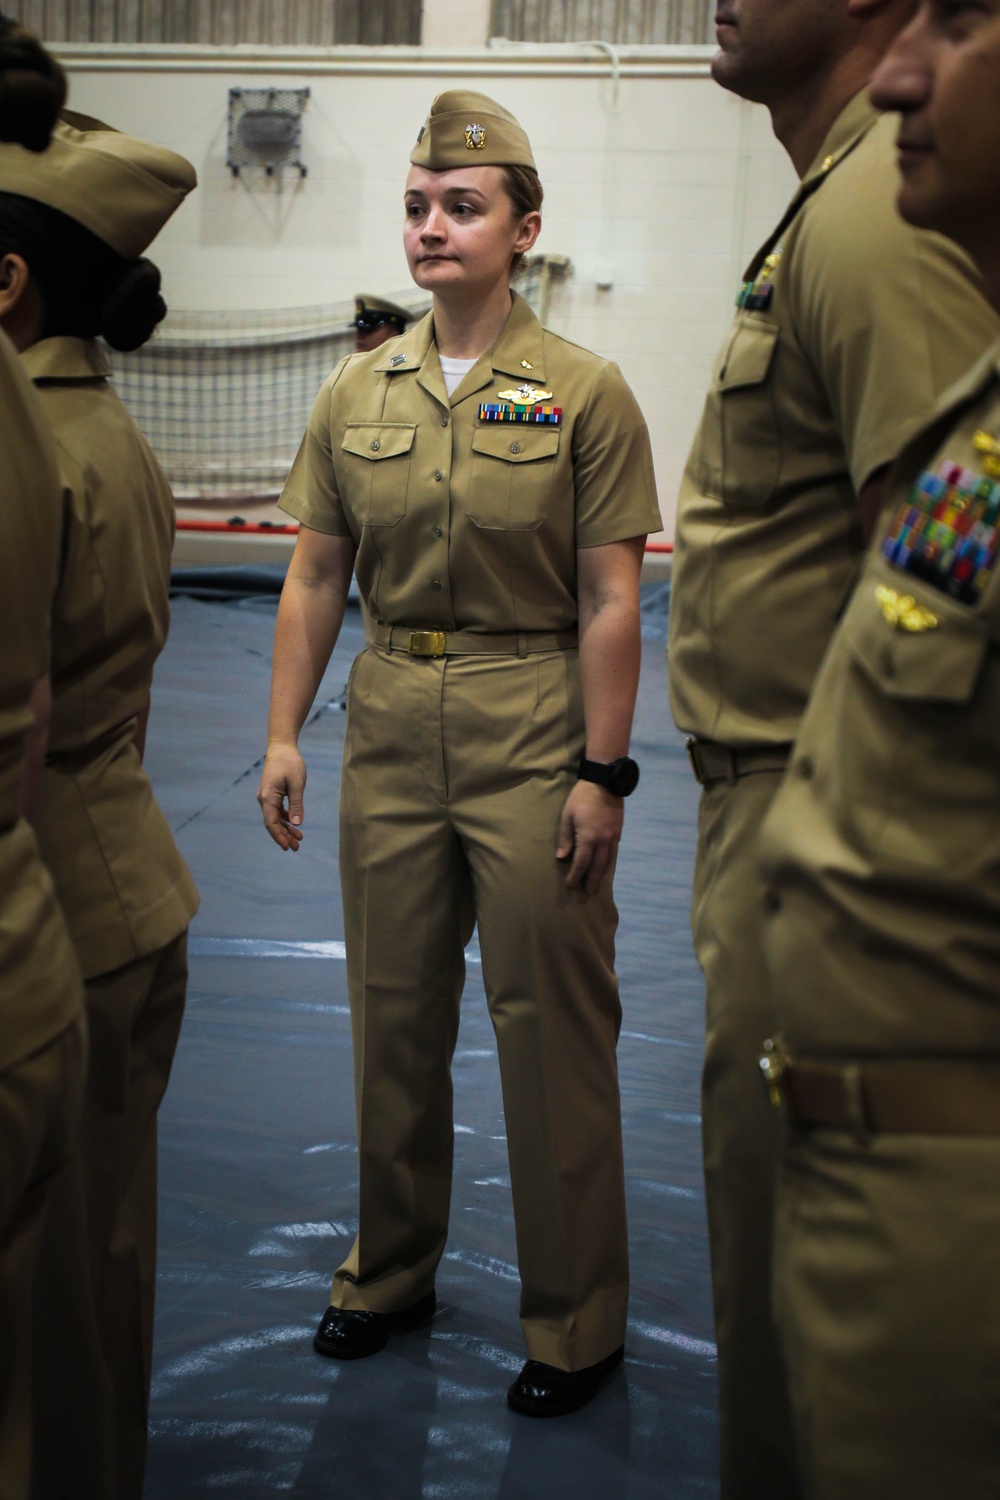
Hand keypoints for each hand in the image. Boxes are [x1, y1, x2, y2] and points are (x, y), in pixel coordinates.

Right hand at [257, 742, 306, 851]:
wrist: (281, 747)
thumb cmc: (290, 763)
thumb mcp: (297, 783)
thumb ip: (296, 803)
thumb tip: (297, 823)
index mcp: (268, 796)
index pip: (271, 822)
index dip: (279, 836)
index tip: (287, 846)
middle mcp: (264, 799)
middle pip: (272, 823)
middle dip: (284, 836)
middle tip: (296, 847)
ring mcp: (267, 797)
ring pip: (275, 818)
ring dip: (286, 829)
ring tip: (298, 840)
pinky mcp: (271, 795)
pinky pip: (277, 811)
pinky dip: (286, 819)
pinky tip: (294, 826)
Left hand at [556, 779, 623, 894]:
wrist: (605, 782)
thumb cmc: (581, 798)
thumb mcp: (567, 816)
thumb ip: (566, 838)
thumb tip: (562, 857)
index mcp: (589, 837)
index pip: (582, 863)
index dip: (576, 875)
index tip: (571, 884)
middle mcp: (603, 841)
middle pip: (597, 866)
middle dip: (591, 880)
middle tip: (587, 892)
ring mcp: (613, 837)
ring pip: (608, 861)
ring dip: (601, 874)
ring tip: (596, 884)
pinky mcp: (618, 832)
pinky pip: (614, 852)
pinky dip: (609, 862)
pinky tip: (605, 866)